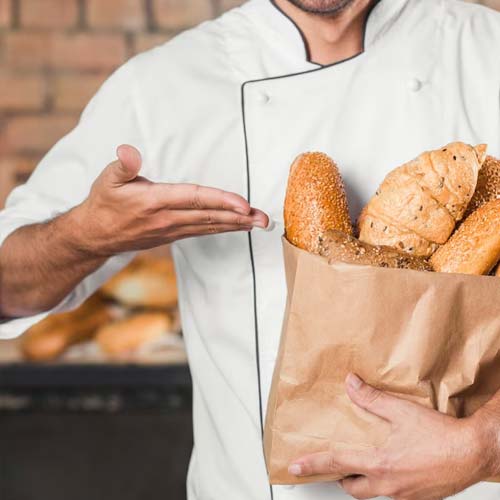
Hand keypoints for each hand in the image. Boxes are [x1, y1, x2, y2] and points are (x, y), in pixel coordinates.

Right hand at [72, 145, 267, 255]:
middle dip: (240, 217)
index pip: (195, 199)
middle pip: (210, 217)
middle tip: (265, 219)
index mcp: (155, 201)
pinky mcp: (173, 236)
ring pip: (210, 227)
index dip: (221, 201)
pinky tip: (237, 227)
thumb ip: (122, 165)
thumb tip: (128, 150)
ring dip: (237, 225)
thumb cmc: (104, 204)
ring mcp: (172, 230)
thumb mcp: (107, 180)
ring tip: (259, 223)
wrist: (95, 236)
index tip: (243, 205)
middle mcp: (168, 218)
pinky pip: (203, 232)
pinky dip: (223, 229)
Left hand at [289, 374, 498, 499]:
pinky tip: (395, 466)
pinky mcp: (418, 497)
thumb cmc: (439, 434)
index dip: (314, 464)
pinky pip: (393, 492)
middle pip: (352, 489)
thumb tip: (350, 383)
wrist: (472, 453)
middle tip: (336, 466)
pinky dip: (386, 482)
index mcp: (379, 464)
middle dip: (341, 478)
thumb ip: (371, 398)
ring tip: (365, 464)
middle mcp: (388, 485)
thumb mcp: (401, 411)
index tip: (296, 467)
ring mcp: (404, 495)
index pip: (336, 464)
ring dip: (364, 481)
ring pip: (373, 492)